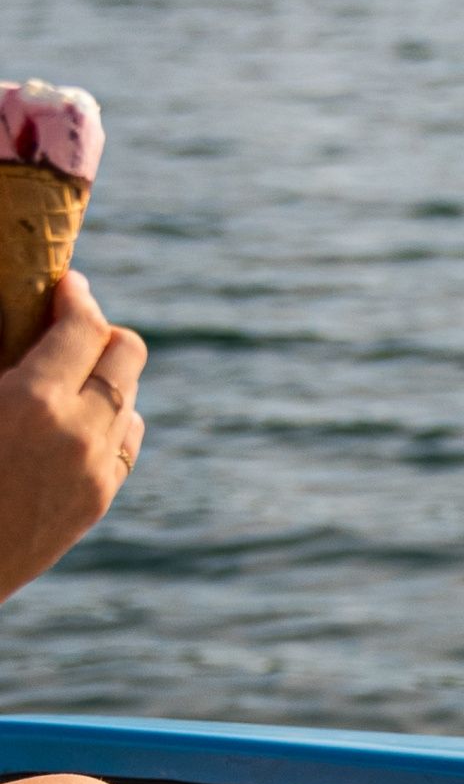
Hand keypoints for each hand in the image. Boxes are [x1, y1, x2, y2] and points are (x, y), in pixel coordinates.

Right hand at [0, 272, 146, 604]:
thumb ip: (0, 360)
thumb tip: (16, 324)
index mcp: (34, 401)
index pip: (85, 327)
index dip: (76, 296)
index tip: (64, 282)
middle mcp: (81, 433)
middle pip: (127, 355)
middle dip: (99, 330)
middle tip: (65, 322)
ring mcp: (97, 470)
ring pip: (130, 398)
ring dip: (104, 375)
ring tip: (64, 371)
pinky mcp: (100, 500)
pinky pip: (126, 440)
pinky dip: (110, 417)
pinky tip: (76, 416)